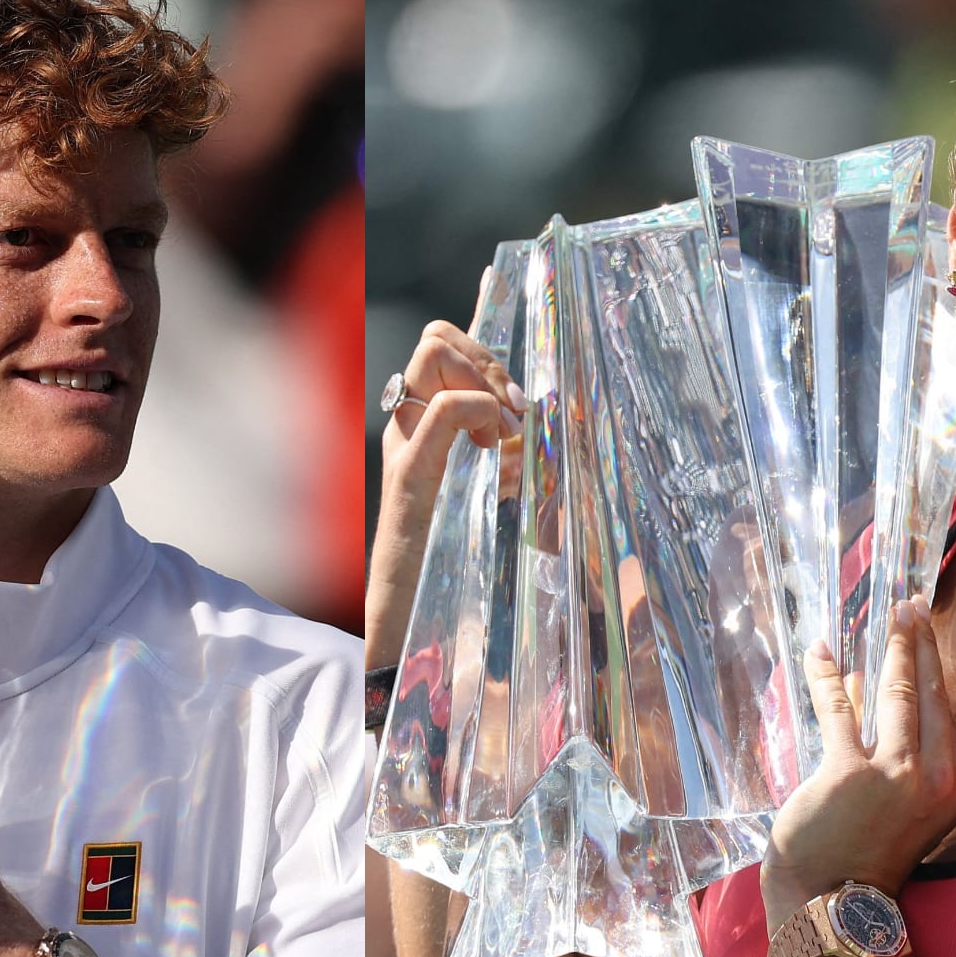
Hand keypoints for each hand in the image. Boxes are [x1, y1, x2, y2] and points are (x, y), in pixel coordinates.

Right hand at [366, 305, 526, 665]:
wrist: (405, 633)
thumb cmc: (451, 577)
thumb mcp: (496, 506)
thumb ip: (515, 466)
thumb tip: (553, 434)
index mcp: (424, 430)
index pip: (445, 346)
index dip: (484, 323)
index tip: (519, 366)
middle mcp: (407, 428)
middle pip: (438, 335)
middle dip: (490, 358)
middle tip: (516, 415)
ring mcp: (402, 449)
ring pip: (435, 352)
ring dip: (486, 380)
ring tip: (507, 435)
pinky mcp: (406, 480)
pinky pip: (441, 413)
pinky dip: (478, 416)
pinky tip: (498, 452)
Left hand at [760, 598, 955, 932]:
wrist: (835, 909)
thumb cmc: (864, 859)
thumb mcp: (903, 808)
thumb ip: (900, 755)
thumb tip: (876, 695)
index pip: (950, 711)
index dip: (939, 666)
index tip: (931, 631)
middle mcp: (936, 778)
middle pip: (930, 694)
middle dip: (920, 644)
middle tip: (910, 606)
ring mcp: (896, 774)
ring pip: (896, 693)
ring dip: (890, 649)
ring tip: (886, 614)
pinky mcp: (848, 774)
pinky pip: (837, 709)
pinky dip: (824, 676)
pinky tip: (818, 650)